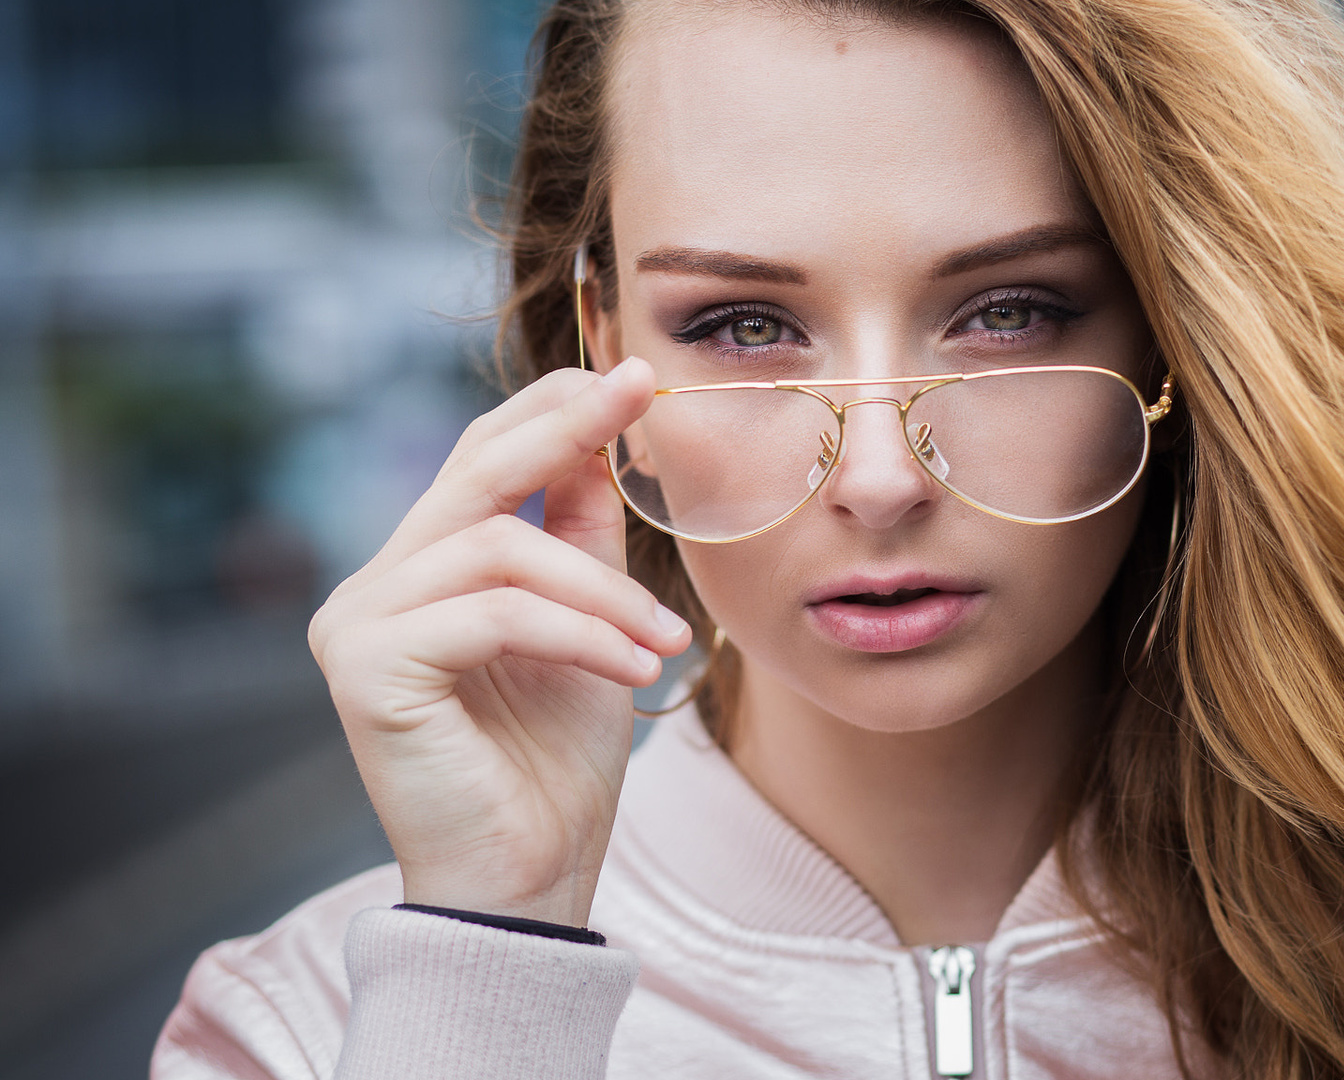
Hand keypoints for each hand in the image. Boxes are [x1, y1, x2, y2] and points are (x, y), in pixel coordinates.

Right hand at [307, 358, 689, 925]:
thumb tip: (602, 436)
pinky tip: (636, 667)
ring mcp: (360, 625)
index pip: (479, 459)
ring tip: (667, 641)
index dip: (553, 411)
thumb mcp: (588, 628)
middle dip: (568, 429)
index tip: (636, 376)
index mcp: (422, 573)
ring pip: (501, 552)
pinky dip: (580, 632)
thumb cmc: (554, 767)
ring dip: (604, 591)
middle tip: (641, 395)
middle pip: (476, 474)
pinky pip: (495, 614)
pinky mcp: (368, 669)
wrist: (527, 881)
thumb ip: (580, 538)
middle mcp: (376, 588)